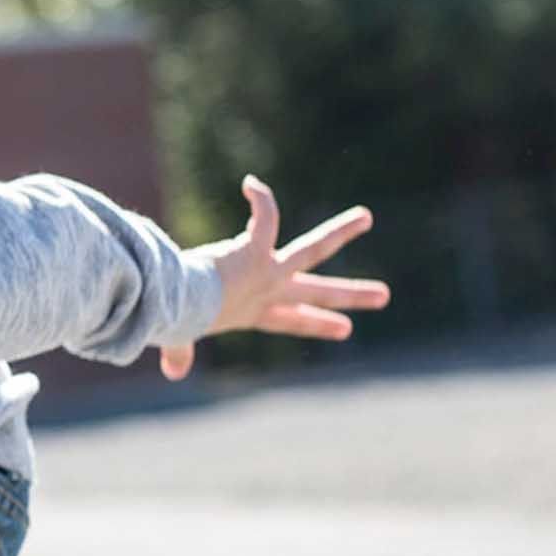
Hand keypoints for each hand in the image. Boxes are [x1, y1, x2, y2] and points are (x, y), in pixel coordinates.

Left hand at [160, 176, 391, 380]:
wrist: (180, 305)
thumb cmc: (176, 319)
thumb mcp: (180, 337)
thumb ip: (178, 353)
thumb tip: (172, 372)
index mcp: (252, 313)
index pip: (291, 320)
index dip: (316, 323)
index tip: (344, 329)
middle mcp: (269, 292)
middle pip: (318, 292)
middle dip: (351, 294)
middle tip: (384, 295)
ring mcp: (269, 271)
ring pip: (314, 249)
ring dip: (340, 231)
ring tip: (365, 217)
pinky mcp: (259, 250)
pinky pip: (268, 217)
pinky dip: (261, 200)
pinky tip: (250, 184)